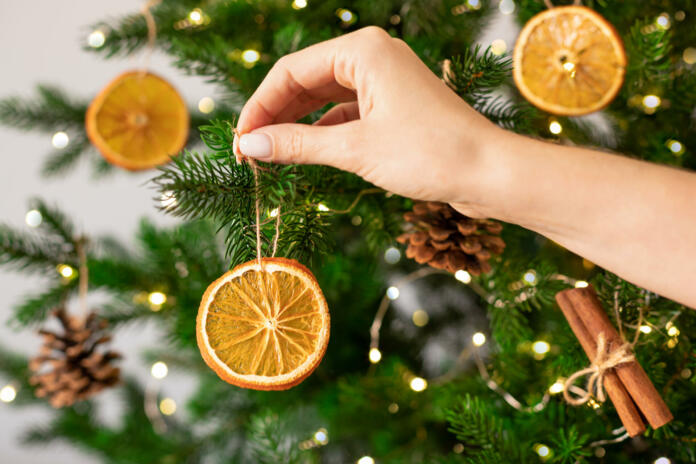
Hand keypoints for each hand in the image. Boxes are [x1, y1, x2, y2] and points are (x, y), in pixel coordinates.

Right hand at [234, 26, 499, 214]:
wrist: (489, 173)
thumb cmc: (430, 153)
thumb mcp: (354, 149)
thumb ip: (296, 145)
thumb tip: (249, 145)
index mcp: (363, 50)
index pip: (291, 71)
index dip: (260, 106)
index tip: (239, 139)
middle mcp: (374, 56)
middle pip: (306, 81)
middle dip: (276, 115)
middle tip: (248, 150)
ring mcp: (386, 81)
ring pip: (325, 98)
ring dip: (297, 125)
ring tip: (269, 154)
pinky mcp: (394, 105)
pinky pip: (346, 113)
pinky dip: (323, 132)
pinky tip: (304, 152)